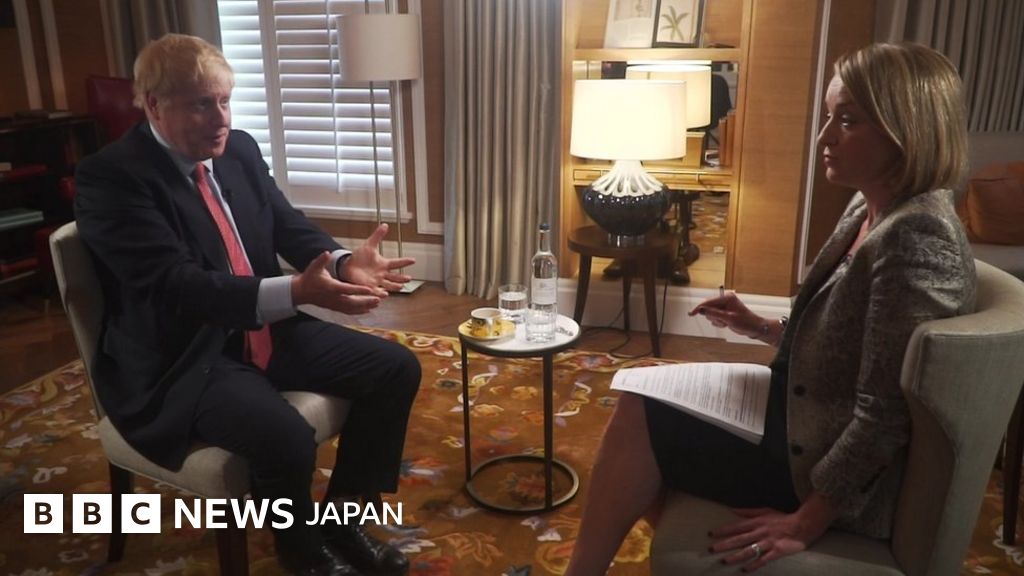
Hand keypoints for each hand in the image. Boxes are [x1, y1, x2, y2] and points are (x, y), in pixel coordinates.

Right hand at [291, 251, 383, 314]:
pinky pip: (348, 311)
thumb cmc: (309, 278)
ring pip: (352, 308)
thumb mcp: (314, 267)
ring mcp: (335, 304)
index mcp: (331, 287)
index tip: (370, 289)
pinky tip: (369, 310)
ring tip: (378, 304)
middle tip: (379, 299)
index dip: (359, 290)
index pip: (347, 289)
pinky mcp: (335, 308)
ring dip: (365, 307)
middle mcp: (334, 298)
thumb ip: (321, 260)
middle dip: (366, 301)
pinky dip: (359, 311)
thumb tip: (327, 253)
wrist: (301, 292)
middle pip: (353, 302)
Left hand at [340, 223, 416, 291]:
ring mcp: (376, 281)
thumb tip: (385, 224)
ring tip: (401, 287)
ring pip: (388, 285)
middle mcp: (382, 274)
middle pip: (395, 277)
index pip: (396, 263)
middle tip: (409, 278)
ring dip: (394, 287)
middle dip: (402, 278)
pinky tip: (385, 294)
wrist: (348, 267)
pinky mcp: (369, 287)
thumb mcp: (369, 245)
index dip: (405, 261)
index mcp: (383, 264)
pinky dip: (381, 293)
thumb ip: (378, 236)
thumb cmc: (359, 257)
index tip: (413, 260)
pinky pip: (376, 291)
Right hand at [688, 291, 762, 337]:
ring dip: (717, 321)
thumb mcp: (729, 319)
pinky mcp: (725, 312)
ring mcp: (725, 306)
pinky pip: (715, 317)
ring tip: (726, 323)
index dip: (700, 308)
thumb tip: (701, 310)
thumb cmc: (745, 322)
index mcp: (727, 298)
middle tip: (723, 321)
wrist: (754, 328)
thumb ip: (714, 313)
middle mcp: (725, 300)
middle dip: (713, 317)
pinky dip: (719, 322)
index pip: (709, 302)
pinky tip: (726, 324)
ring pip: (711, 314)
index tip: (691, 313)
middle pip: (709, 308)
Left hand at [708, 493, 835, 571]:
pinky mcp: (776, 552)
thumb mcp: (764, 511)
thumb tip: (732, 510)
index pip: (736, 526)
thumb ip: (747, 512)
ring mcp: (768, 543)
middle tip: (712, 549)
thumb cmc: (782, 518)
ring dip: (736, 556)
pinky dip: (754, 565)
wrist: (803, 525)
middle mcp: (760, 532)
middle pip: (739, 539)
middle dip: (724, 544)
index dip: (723, 530)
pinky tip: (744, 570)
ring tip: (725, 561)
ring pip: (749, 550)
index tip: (711, 534)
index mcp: (756, 522)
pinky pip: (763, 560)